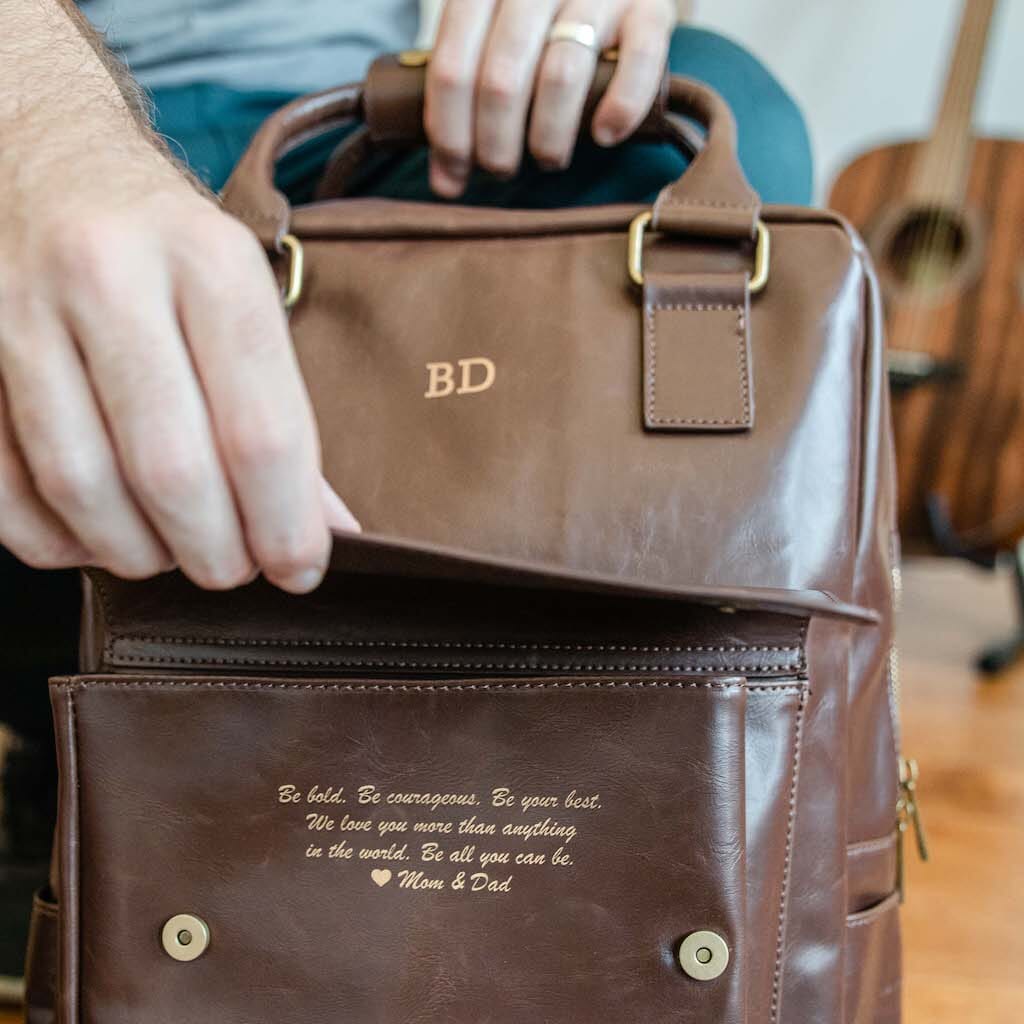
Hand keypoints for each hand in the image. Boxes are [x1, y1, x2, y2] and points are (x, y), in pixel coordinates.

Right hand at [0, 141, 358, 592]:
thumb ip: (281, 413)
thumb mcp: (241, 297)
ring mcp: (18, 310)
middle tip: (236, 570)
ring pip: (83, 486)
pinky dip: (57, 539)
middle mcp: (110, 277)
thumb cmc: (163, 241)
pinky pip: (4, 489)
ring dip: (137, 552)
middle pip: (173, 471)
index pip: (261, 431)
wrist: (39, 151)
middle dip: (216, 552)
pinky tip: (96, 537)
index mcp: (209, 263)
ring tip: (172, 555)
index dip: (286, 524)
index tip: (301, 569)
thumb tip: (325, 528)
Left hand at [425, 0, 675, 195]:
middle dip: (495, 145)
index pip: (452, 69)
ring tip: (547, 158)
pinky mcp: (649, 8)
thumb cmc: (537, 20)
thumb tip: (445, 182)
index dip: (449, 134)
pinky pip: (638, 60)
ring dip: (548, 138)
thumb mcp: (489, 33)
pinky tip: (604, 135)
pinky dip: (619, 108)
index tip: (454, 176)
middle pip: (501, 81)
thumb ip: (466, 92)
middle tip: (501, 169)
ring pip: (561, 77)